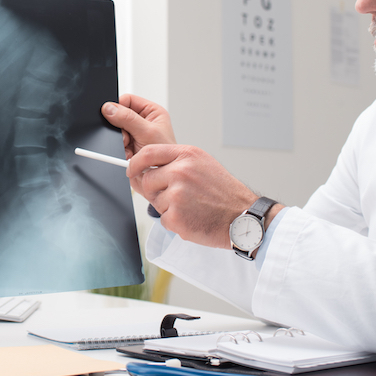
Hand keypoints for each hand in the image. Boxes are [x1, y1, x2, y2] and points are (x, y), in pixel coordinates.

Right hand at [102, 94, 176, 158]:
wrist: (161, 177)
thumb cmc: (165, 156)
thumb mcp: (147, 132)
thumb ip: (128, 118)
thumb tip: (109, 108)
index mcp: (151, 111)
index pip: (128, 100)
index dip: (119, 106)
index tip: (112, 114)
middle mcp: (143, 121)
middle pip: (120, 116)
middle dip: (120, 128)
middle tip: (127, 137)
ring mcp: (135, 134)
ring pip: (117, 131)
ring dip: (121, 141)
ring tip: (130, 148)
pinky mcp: (130, 145)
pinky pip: (117, 143)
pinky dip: (121, 149)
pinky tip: (130, 154)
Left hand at [127, 144, 256, 247]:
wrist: (244, 217)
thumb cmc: (224, 193)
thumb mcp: (203, 164)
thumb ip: (176, 162)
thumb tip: (146, 168)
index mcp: (187, 155)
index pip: (148, 153)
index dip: (135, 163)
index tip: (131, 170)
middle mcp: (181, 172)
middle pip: (148, 180)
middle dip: (155, 191)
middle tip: (176, 197)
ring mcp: (178, 194)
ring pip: (155, 201)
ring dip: (168, 207)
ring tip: (191, 207)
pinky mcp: (176, 216)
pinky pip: (163, 219)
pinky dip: (175, 222)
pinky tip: (192, 218)